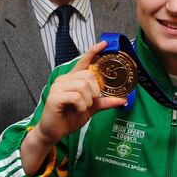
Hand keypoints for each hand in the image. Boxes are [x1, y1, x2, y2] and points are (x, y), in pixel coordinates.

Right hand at [21, 42, 126, 175]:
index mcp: (72, 79)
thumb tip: (122, 100)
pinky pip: (76, 96)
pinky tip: (77, 110)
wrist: (54, 132)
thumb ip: (104, 102)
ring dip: (88, 100)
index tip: (104, 44)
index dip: (93, 52)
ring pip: (83, 86)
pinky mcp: (54, 97)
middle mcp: (64, 80)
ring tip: (82, 108)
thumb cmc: (69, 118)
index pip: (83, 62)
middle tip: (91, 101)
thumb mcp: (90, 109)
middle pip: (87, 75)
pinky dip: (81, 106)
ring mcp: (58, 87)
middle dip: (95, 90)